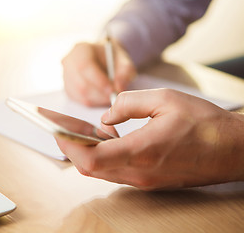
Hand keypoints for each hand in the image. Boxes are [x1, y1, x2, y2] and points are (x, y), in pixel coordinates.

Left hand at [56, 89, 243, 189]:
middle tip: (63, 126)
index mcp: (141, 152)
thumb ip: (128, 104)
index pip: (90, 159)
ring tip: (83, 129)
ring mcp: (143, 181)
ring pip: (101, 170)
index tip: (55, 129)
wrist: (233, 150)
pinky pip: (115, 171)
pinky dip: (103, 156)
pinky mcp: (148, 181)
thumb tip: (105, 116)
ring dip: (86, 151)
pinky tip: (107, 138)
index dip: (67, 145)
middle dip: (70, 146)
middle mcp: (138, 173)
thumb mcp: (165, 100)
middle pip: (89, 167)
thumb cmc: (205, 125)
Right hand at [61, 41, 135, 105]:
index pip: (84, 66)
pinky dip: (94, 102)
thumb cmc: (112, 58)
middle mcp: (69, 62)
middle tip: (114, 97)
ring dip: (98, 100)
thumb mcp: (123, 59)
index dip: (99, 81)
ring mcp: (66, 77)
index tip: (113, 90)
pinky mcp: (68, 90)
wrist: (104, 60)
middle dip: (100, 94)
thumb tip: (119, 87)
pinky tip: (103, 98)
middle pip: (81, 84)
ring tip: (111, 97)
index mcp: (81, 49)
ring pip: (80, 95)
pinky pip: (79, 100)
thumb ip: (125, 70)